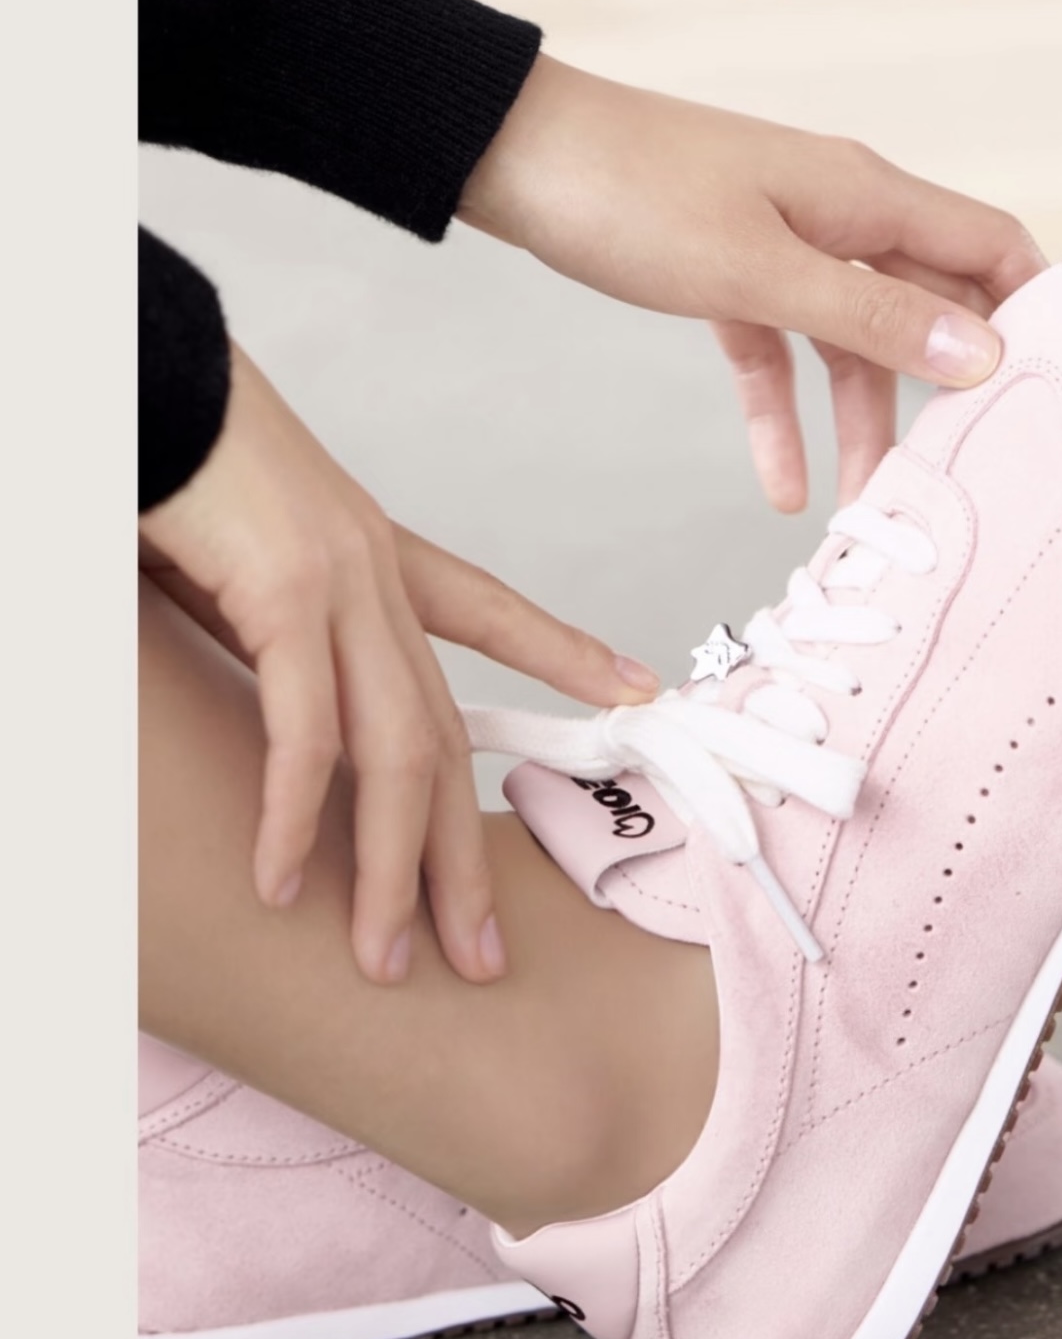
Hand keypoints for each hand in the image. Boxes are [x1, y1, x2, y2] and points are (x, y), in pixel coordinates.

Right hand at [139, 342, 659, 985]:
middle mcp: (375, 569)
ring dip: (393, 867)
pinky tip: (285, 879)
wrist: (145, 380)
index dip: (566, 653)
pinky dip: (298, 814)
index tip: (639, 690)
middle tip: (480, 955)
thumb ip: (266, 629)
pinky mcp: (286, 591)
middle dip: (462, 854)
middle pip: (443, 732)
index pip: (490, 610)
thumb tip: (268, 697)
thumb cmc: (177, 462)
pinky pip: (307, 730)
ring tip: (390, 958)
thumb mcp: (235, 559)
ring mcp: (340, 580)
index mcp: (372, 553)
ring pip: (396, 750)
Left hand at [459, 57, 1045, 511]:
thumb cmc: (630, 194)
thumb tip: (982, 352)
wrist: (511, 155)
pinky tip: (781, 483)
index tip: (1060, 390)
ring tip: (868, 507)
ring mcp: (782, 238)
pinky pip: (779, 346)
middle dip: (950, 389)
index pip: (991, 246)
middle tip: (969, 474)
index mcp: (866, 195)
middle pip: (929, 304)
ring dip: (862, 420)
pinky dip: (784, 411)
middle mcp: (839, 212)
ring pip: (852, 339)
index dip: (1037, 311)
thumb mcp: (760, 272)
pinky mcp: (724, 266)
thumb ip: (870, 318)